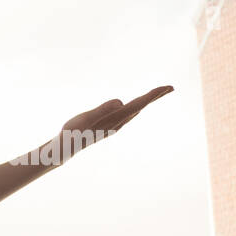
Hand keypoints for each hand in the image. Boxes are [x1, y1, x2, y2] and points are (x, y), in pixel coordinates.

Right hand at [40, 85, 173, 165]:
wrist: (65, 148)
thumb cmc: (73, 132)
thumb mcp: (86, 118)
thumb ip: (103, 109)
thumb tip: (121, 102)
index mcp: (115, 117)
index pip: (139, 103)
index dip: (153, 95)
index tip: (168, 87)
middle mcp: (118, 122)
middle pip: (140, 106)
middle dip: (154, 96)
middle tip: (170, 88)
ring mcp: (114, 125)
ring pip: (135, 111)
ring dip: (146, 102)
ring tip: (156, 94)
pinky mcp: (107, 126)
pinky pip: (126, 115)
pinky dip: (135, 107)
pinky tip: (134, 108)